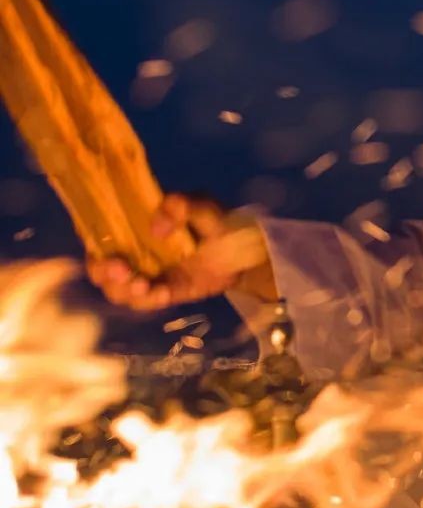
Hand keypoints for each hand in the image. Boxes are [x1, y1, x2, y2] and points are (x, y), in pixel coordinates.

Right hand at [86, 193, 275, 310]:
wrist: (246, 254)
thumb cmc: (220, 222)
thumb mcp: (204, 206)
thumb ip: (182, 205)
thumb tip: (155, 227)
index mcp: (135, 225)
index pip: (99, 232)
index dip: (91, 241)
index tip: (101, 248)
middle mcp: (134, 251)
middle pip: (99, 266)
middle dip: (103, 272)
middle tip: (122, 271)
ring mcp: (147, 274)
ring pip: (115, 289)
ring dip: (123, 290)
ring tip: (145, 287)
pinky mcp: (161, 292)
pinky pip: (142, 302)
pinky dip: (146, 300)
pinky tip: (162, 295)